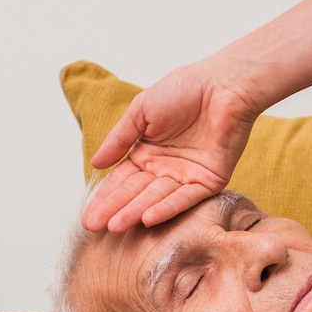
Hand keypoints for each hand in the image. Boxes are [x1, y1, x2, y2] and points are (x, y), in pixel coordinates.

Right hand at [82, 59, 258, 233]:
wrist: (223, 84)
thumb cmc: (183, 89)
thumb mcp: (141, 111)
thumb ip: (119, 139)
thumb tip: (95, 165)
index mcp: (148, 153)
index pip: (123, 181)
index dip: (106, 198)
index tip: (88, 217)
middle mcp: (166, 170)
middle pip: (136, 194)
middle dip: (115, 210)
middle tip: (93, 227)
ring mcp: (187, 177)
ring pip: (158, 199)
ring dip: (136, 212)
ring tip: (116, 227)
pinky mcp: (209, 182)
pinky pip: (186, 198)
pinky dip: (167, 208)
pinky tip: (147, 218)